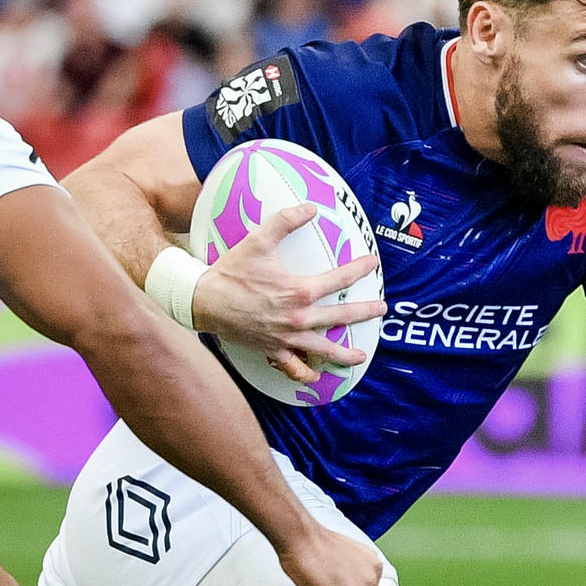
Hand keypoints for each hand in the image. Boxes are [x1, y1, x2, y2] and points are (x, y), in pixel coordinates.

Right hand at [195, 203, 386, 383]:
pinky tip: (316, 377)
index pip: (340, 280)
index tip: (372, 264)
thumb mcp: (258, 240)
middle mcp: (297, 318)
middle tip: (381, 309)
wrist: (204, 300)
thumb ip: (286, 221)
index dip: (359, 269)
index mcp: (299, 291)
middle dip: (365, 313)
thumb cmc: (232, 271)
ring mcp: (286, 337)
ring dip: (344, 354)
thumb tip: (311, 208)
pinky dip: (306, 374)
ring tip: (360, 356)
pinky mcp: (272, 350)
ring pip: (323, 349)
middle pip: (341, 318)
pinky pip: (293, 366)